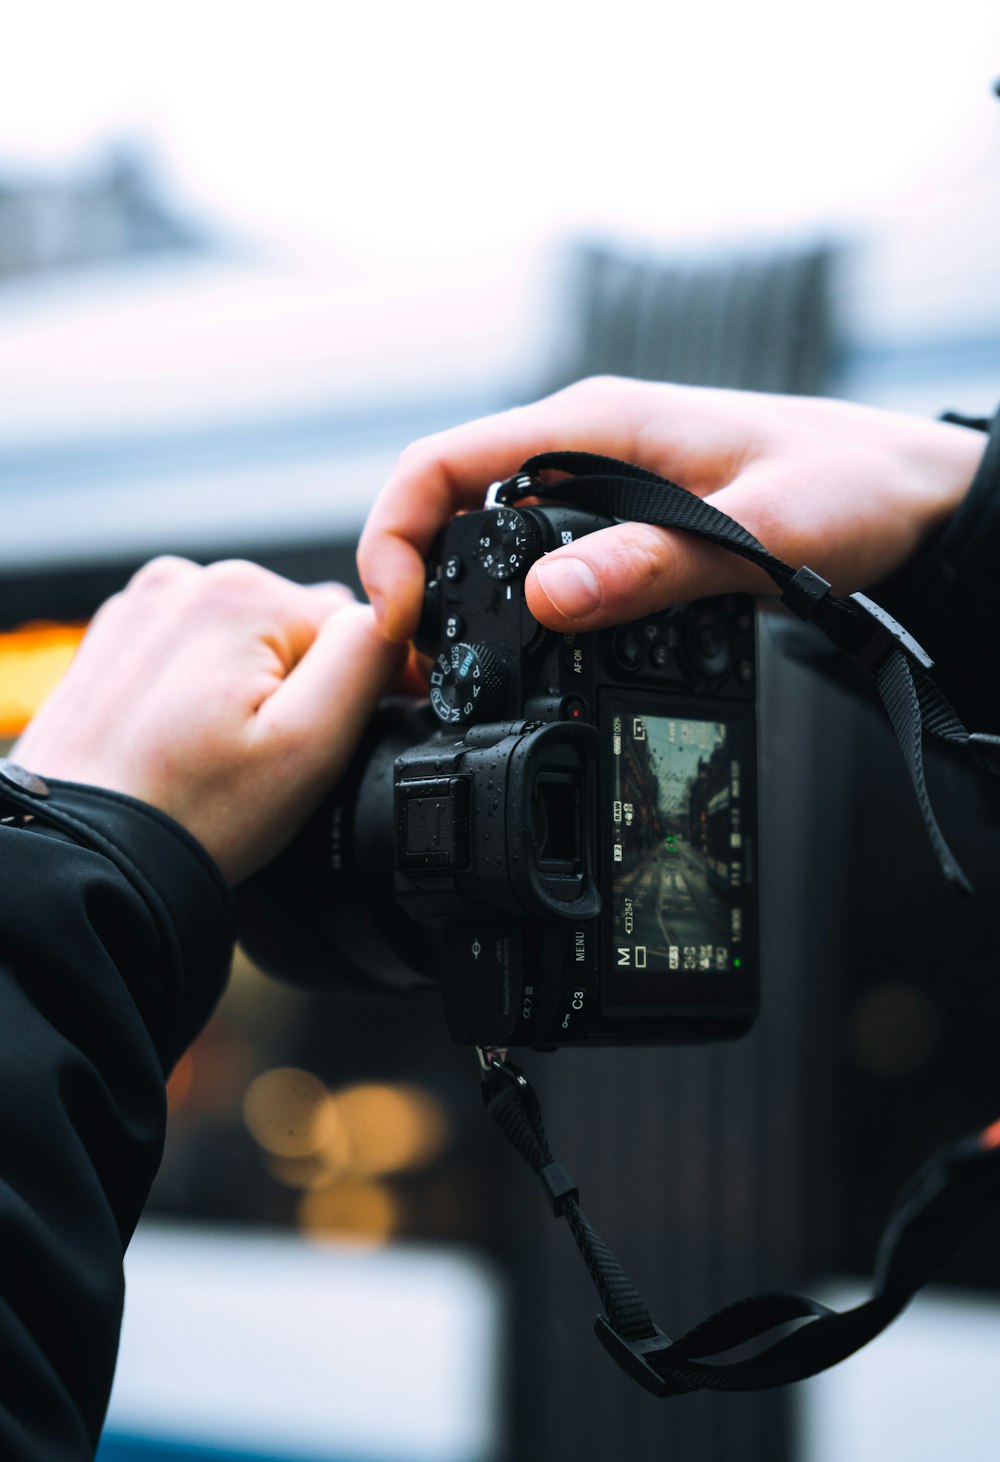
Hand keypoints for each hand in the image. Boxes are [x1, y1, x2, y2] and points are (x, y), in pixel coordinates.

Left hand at [11, 558, 404, 883]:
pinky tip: (185, 744)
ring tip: (218, 758)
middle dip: (295, 692)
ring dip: (249, 693)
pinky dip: (201, 695)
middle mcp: (185, 582)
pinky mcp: (114, 642)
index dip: (357, 693)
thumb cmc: (190, 812)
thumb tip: (395, 615)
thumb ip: (368, 659)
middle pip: (295, 632)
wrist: (84, 853)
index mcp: (241, 592)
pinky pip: (193, 656)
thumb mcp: (311, 743)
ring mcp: (141, 610)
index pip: (351, 627)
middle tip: (261, 762)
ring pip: (245, 645)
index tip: (323, 749)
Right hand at [358, 378, 985, 641]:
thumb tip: (547, 599)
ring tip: (453, 678)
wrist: (913, 496)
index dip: (394, 534)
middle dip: (413, 580)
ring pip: (491, 537)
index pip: (443, 462)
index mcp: (594, 424)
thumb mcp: (756, 531)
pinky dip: (512, 608)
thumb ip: (650, 564)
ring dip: (459, 601)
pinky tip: (523, 655)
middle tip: (418, 670)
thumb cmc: (851, 486)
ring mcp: (602, 486)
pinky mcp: (625, 525)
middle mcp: (584, 448)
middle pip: (451, 504)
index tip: (399, 617)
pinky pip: (540, 560)